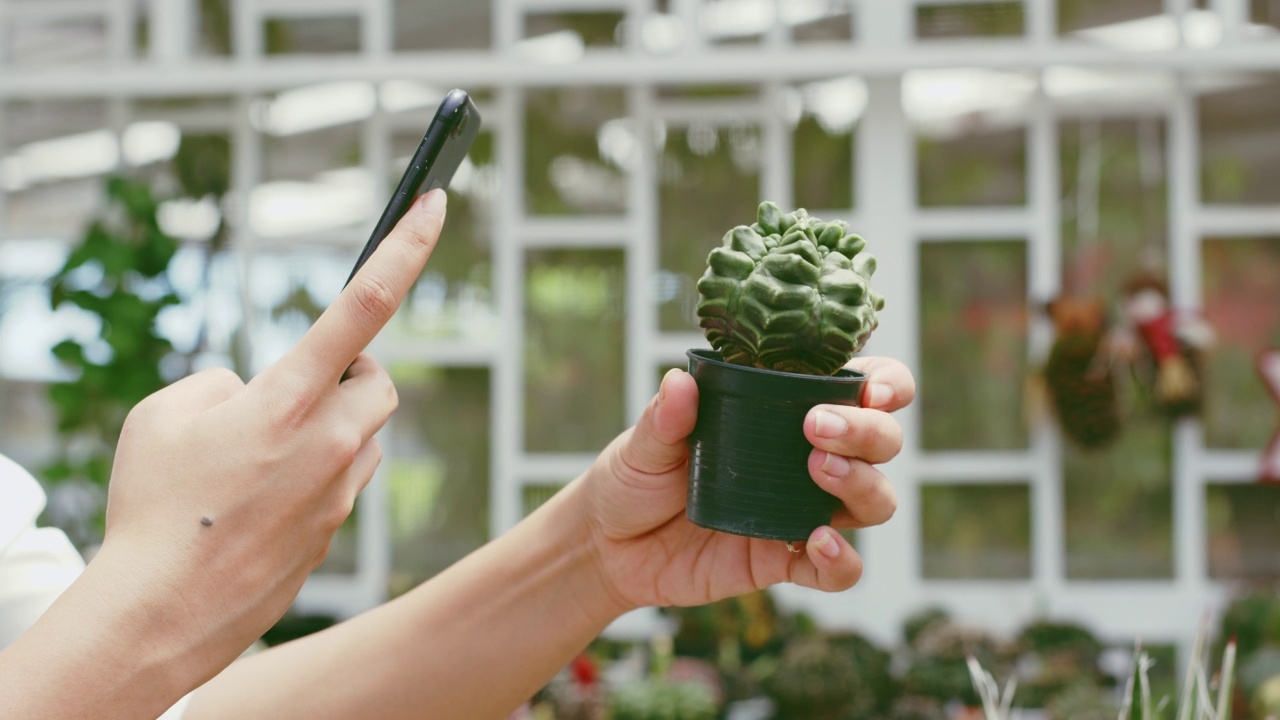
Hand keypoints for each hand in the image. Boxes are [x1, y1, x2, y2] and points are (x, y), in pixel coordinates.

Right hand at [97, 190, 447, 682]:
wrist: (165, 610)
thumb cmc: (155, 505)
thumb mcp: (163, 414)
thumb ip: (222, 384)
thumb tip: (260, 393)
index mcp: (287, 397)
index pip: (364, 304)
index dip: (407, 247)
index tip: (438, 204)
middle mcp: (329, 438)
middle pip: (381, 382)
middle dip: (353, 375)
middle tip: (304, 389)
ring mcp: (340, 487)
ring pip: (368, 433)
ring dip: (336, 426)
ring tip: (267, 456)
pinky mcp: (338, 525)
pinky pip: (348, 479)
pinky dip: (321, 471)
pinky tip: (268, 497)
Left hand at [581, 356, 913, 609]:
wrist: (608, 548)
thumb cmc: (633, 478)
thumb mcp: (643, 443)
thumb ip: (664, 417)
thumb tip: (680, 383)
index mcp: (783, 409)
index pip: (861, 387)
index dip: (885, 383)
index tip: (871, 387)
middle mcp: (807, 456)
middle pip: (881, 441)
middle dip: (868, 431)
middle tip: (817, 428)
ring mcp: (801, 510)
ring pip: (874, 500)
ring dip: (863, 485)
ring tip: (821, 472)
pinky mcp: (785, 560)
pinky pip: (837, 569)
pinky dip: (842, 560)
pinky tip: (818, 542)